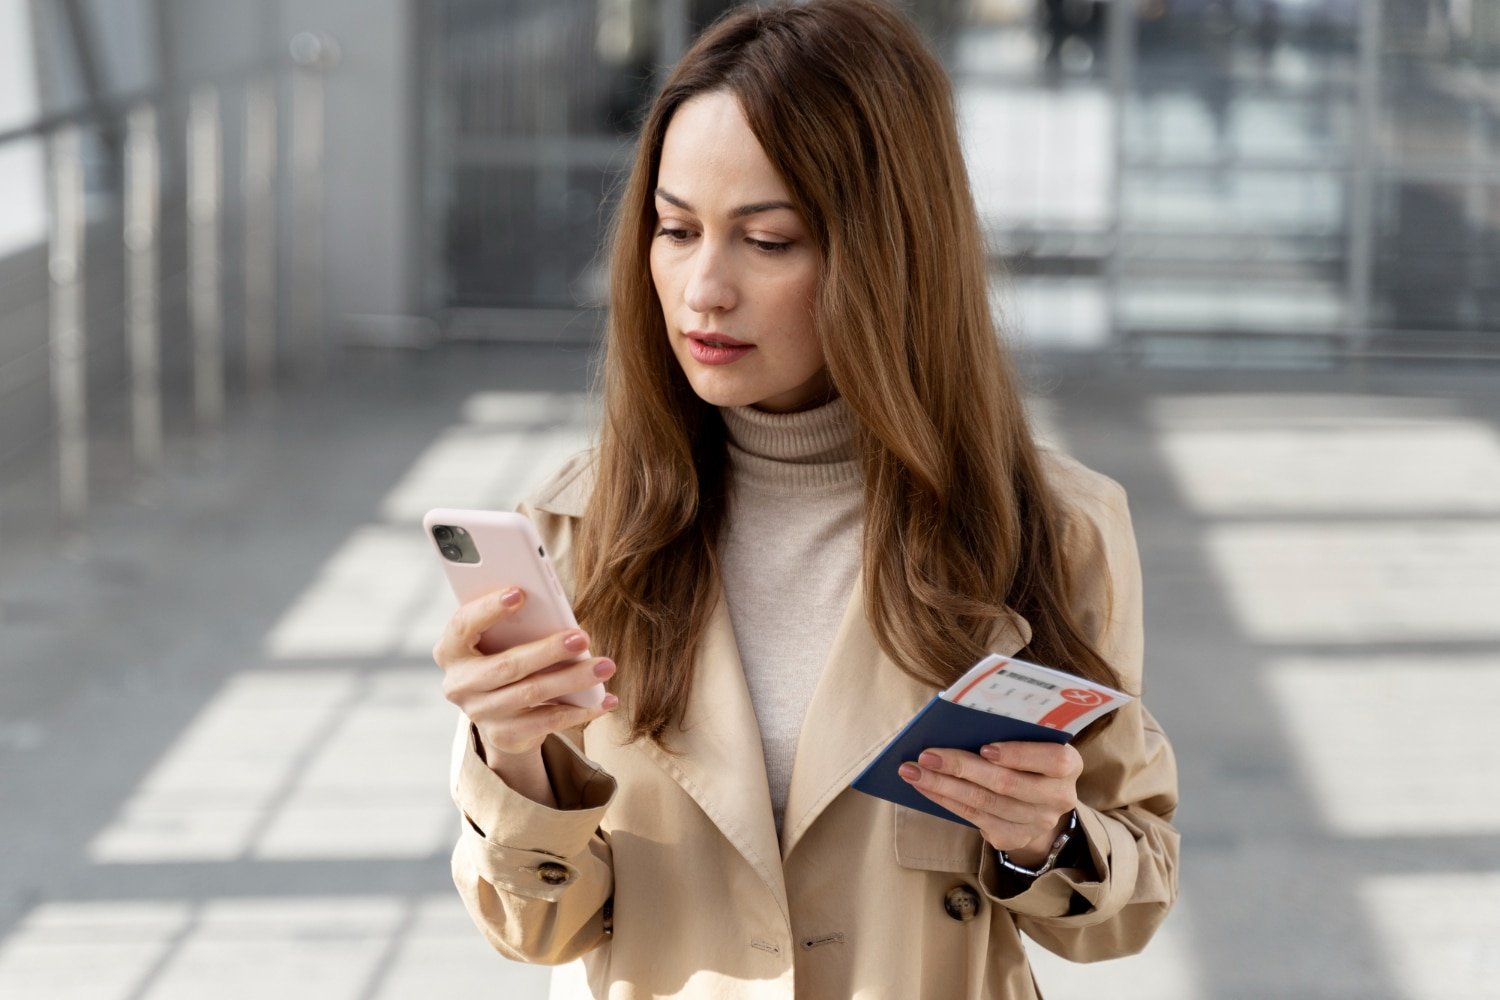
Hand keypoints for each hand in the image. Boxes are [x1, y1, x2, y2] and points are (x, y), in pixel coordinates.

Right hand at [434, 586, 617, 763]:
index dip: (489, 608)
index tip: (520, 593)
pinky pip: (547, 722)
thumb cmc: (503, 655)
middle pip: (507, 665)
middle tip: (583, 637)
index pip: (463, 625)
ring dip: (573, 679)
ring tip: (605, 666)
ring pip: (532, 693)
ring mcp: (480, 713)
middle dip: (548, 650)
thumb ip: (515, 624)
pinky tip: (605, 699)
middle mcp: (459, 684)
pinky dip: (581, 710)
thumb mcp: (500, 638)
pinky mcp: (503, 735)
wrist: (498, 713)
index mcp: (450, 650)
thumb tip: (554, 610)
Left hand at [898, 741, 1081, 867]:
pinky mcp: (1012, 837)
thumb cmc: (1027, 755)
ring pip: (983, 803)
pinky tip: (923, 786)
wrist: (1037, 802)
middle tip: (926, 756)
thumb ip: (1010, 731)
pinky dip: (943, 800)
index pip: (1052, 760)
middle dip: (961, 768)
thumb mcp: (1030, 740)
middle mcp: (1058, 797)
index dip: (1019, 754)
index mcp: (1068, 764)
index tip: (985, 747)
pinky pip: (972, 817)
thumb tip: (958, 719)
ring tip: (912, 771)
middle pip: (1006, 784)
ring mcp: (1036, 822)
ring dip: (942, 785)